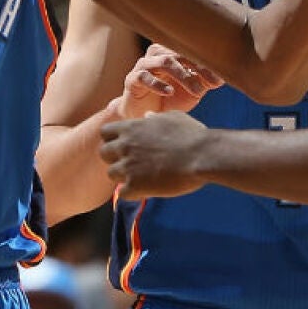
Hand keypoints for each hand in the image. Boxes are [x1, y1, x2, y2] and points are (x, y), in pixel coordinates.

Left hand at [100, 112, 214, 199]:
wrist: (203, 156)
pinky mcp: (135, 185)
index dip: (113, 139)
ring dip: (124, 177)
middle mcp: (125, 146)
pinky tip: (146, 191)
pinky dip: (132, 193)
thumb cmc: (192, 135)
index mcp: (131, 128)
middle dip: (115, 158)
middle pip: (103, 153)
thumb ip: (155, 118)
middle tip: (133, 163)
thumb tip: (147, 115)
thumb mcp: (173, 118)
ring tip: (142, 178)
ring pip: (111, 174)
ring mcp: (128, 166)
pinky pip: (122, 193)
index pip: (105, 132)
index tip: (126, 145)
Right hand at [114, 44, 222, 119]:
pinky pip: (143, 76)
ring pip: (164, 61)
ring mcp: (144, 66)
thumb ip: (204, 82)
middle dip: (198, 67)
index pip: (192, 52)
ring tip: (195, 91)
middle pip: (180, 53)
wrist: (144, 117)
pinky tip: (169, 92)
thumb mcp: (191, 92)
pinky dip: (158, 84)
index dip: (207, 64)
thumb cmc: (170, 100)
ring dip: (182, 75)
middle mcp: (158, 55)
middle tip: (211, 84)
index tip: (220, 80)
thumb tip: (222, 76)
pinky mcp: (132, 80)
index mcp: (174, 53)